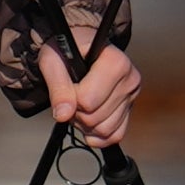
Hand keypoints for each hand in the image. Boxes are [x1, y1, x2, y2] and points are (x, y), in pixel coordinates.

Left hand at [4, 34, 144, 145]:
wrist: (78, 48)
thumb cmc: (65, 50)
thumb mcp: (52, 61)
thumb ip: (57, 87)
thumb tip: (63, 115)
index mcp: (116, 61)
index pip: (87, 100)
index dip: (69, 96)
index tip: (67, 81)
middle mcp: (130, 79)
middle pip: (94, 117)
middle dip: (75, 112)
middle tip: (70, 95)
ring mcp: (132, 96)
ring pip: (104, 130)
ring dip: (83, 124)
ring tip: (78, 104)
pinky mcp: (130, 110)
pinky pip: (115, 136)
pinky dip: (97, 135)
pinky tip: (86, 121)